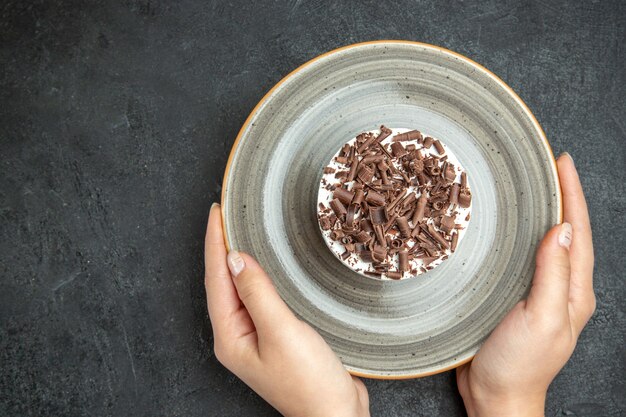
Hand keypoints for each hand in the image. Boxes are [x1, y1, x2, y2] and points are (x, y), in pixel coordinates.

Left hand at [204, 204, 369, 416]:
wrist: (336, 415)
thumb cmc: (309, 383)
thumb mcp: (282, 332)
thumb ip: (258, 294)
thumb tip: (236, 259)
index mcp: (231, 337)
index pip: (217, 279)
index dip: (215, 243)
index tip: (217, 212)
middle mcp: (238, 336)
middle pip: (224, 283)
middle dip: (223, 247)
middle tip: (227, 214)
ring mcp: (256, 337)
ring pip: (242, 289)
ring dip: (240, 260)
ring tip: (240, 231)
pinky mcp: (275, 337)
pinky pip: (260, 298)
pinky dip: (260, 277)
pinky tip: (266, 266)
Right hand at [456, 153, 595, 416]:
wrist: (496, 397)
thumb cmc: (519, 364)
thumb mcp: (540, 317)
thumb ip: (552, 274)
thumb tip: (563, 228)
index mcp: (573, 291)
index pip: (577, 232)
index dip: (572, 194)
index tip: (562, 162)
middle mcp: (560, 288)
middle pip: (565, 231)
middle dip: (560, 196)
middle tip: (546, 165)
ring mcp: (538, 292)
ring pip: (542, 242)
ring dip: (539, 212)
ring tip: (528, 186)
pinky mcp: (515, 297)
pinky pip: (521, 257)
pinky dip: (517, 235)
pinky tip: (504, 227)